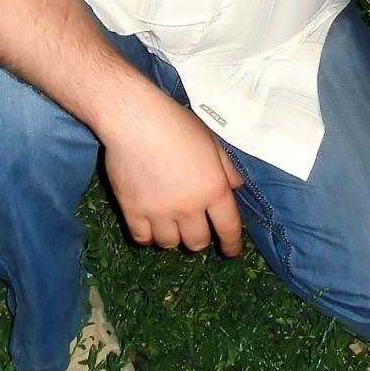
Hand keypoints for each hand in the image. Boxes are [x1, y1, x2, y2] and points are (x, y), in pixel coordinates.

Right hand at [102, 91, 243, 256]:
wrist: (136, 119)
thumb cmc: (176, 124)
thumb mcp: (211, 141)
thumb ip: (226, 168)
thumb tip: (236, 187)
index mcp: (213, 188)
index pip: (228, 228)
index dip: (231, 244)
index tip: (229, 251)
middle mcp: (189, 205)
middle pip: (198, 242)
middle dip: (199, 238)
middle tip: (194, 227)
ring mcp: (160, 211)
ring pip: (170, 244)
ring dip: (173, 236)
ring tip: (169, 222)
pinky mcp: (133, 211)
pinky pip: (142, 238)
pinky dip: (148, 235)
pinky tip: (149, 224)